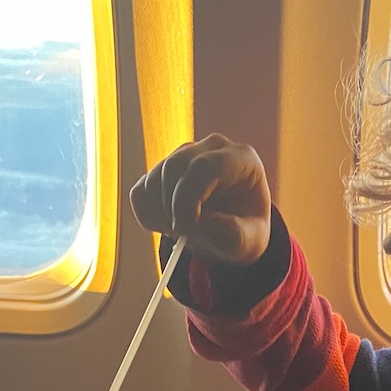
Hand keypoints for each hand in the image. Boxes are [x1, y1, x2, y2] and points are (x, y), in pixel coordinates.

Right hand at [129, 134, 271, 264]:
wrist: (231, 230)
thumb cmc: (245, 231)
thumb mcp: (250, 241)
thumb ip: (232, 235)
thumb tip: (198, 224)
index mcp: (241, 159)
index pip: (206, 166)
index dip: (188, 198)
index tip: (185, 229)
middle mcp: (212, 148)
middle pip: (174, 167)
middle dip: (172, 208)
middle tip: (182, 236)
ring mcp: (184, 155)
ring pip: (154, 179)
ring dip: (160, 214)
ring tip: (181, 232)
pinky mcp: (162, 169)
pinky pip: (140, 191)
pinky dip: (147, 215)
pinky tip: (167, 225)